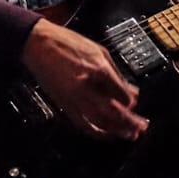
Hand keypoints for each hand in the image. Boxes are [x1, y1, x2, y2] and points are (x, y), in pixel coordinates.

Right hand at [20, 19, 146, 139]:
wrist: (38, 44)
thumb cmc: (66, 43)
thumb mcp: (99, 51)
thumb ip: (116, 73)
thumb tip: (131, 91)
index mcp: (97, 69)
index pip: (121, 94)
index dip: (132, 102)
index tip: (136, 105)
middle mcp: (86, 86)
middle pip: (113, 111)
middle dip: (129, 122)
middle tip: (140, 128)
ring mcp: (73, 97)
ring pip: (99, 121)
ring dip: (116, 130)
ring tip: (128, 134)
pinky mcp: (63, 104)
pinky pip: (81, 123)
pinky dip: (95, 131)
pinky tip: (105, 134)